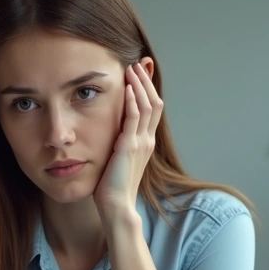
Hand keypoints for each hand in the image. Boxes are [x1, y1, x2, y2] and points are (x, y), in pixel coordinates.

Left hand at [94, 62, 161, 222]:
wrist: (116, 205)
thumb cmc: (112, 186)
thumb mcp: (118, 159)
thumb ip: (119, 142)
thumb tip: (113, 130)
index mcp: (146, 142)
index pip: (153, 109)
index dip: (149, 89)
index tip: (139, 73)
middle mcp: (147, 140)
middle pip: (156, 102)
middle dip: (147, 81)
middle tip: (138, 64)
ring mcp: (141, 143)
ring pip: (149, 105)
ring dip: (140, 85)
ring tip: (132, 68)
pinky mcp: (129, 146)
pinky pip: (135, 118)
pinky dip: (133, 100)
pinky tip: (127, 87)